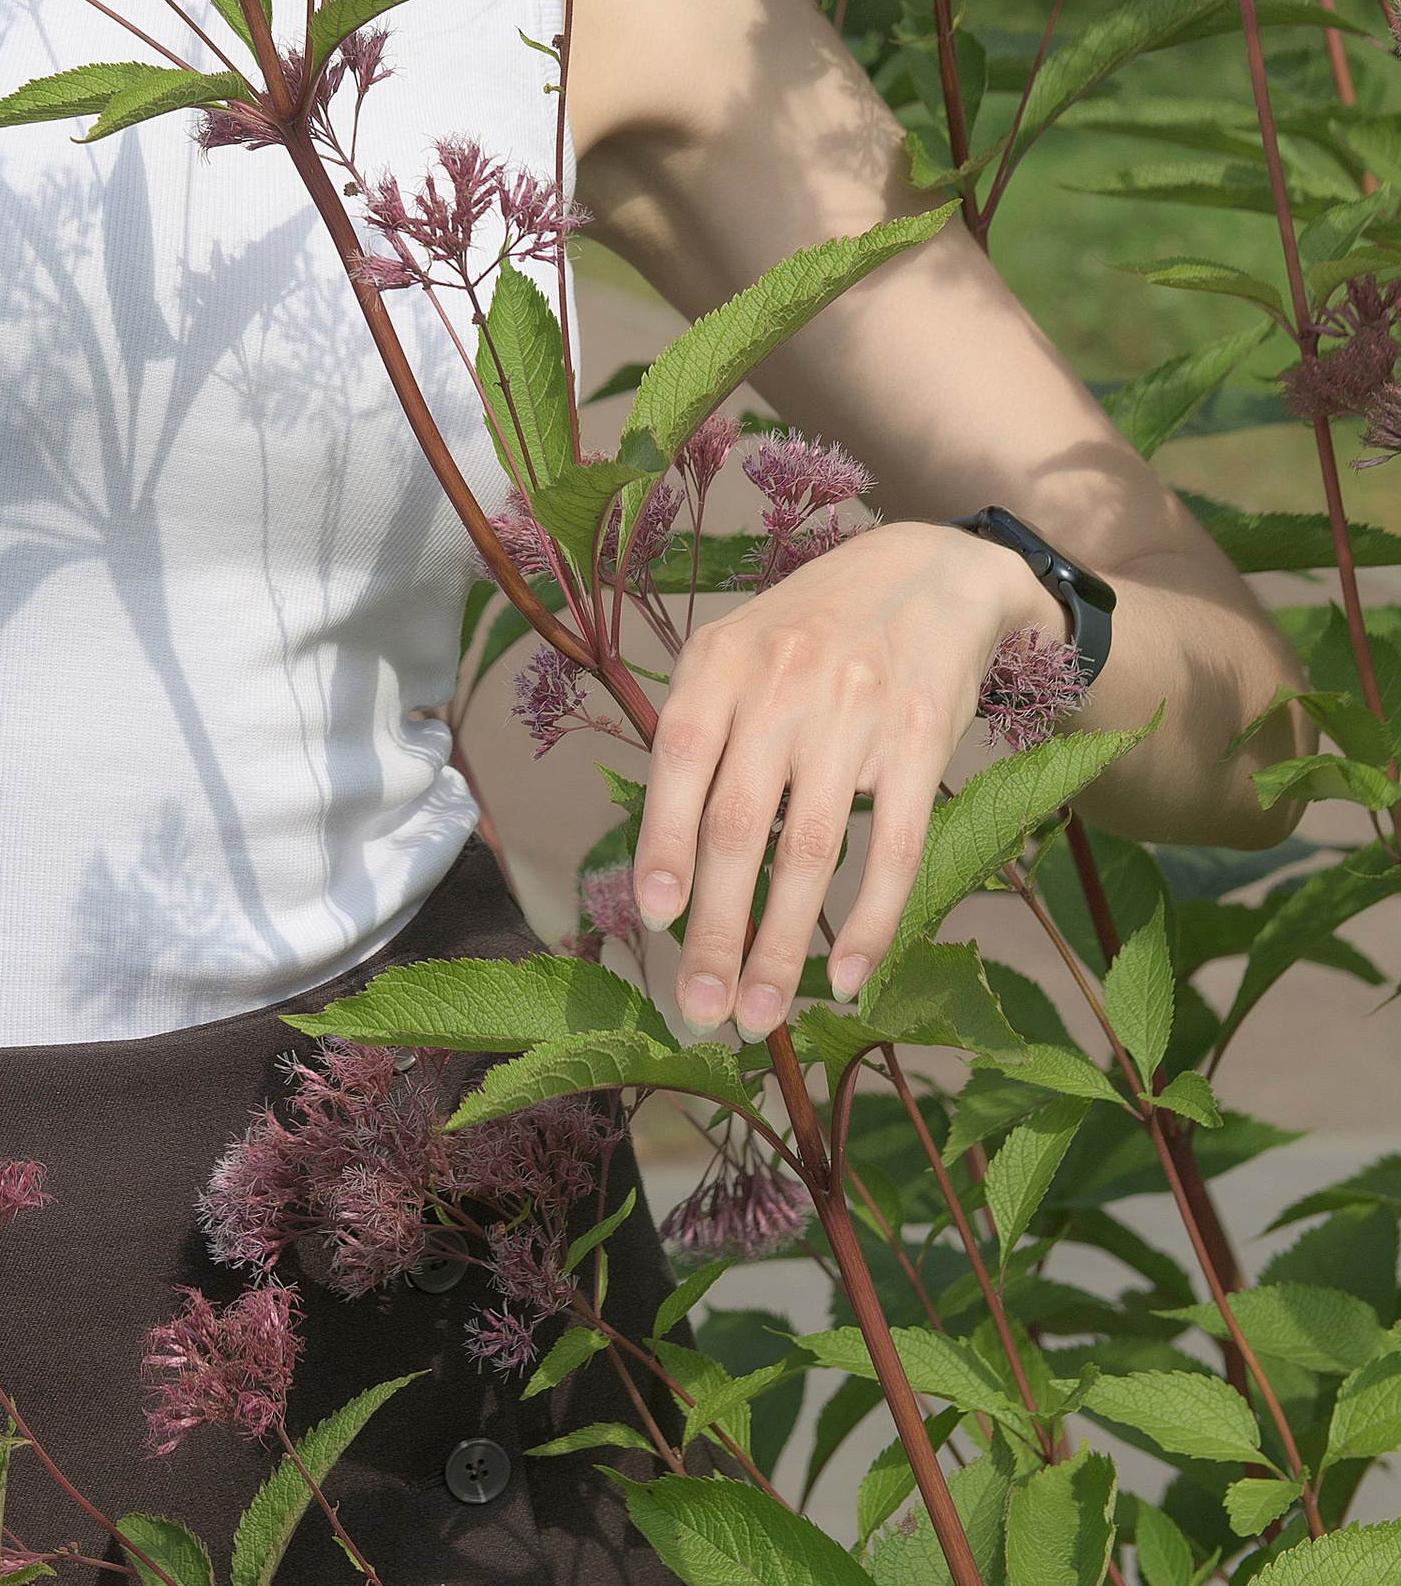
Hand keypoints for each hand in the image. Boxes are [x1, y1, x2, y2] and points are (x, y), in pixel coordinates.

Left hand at [632, 519, 1036, 1039]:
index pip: (678, 760)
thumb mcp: (737, 649)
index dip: (663, 843)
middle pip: (739, 825)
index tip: (656, 919)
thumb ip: (700, 734)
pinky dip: (869, 920)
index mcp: (720, 660)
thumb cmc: (810, 631)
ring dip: (782, 946)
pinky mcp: (922, 742)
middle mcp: (782, 682)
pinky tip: (846, 974)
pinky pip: (894, 847)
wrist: (929, 571)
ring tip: (760, 1014)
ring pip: (810, 850)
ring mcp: (855, 712)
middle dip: (715, 929)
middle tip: (701, 1007)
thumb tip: (663, 861)